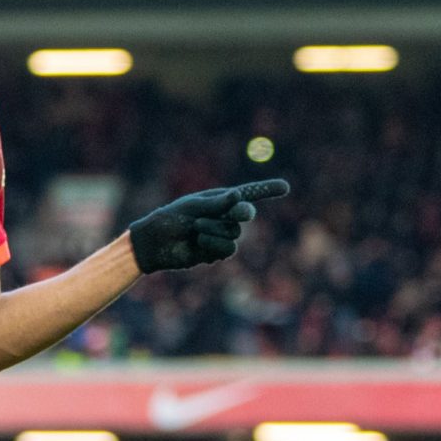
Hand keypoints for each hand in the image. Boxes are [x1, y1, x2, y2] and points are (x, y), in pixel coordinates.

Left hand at [129, 178, 286, 273]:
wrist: (155, 244)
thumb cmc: (170, 219)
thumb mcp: (193, 207)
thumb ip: (217, 203)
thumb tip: (238, 196)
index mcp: (220, 199)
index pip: (249, 193)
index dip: (267, 190)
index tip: (285, 187)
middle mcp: (224, 216)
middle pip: (245, 214)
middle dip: (240, 212)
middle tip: (236, 211)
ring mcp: (222, 234)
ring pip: (234, 233)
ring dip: (214, 230)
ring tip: (195, 229)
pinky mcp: (217, 252)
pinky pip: (228, 249)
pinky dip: (213, 245)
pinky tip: (198, 243)